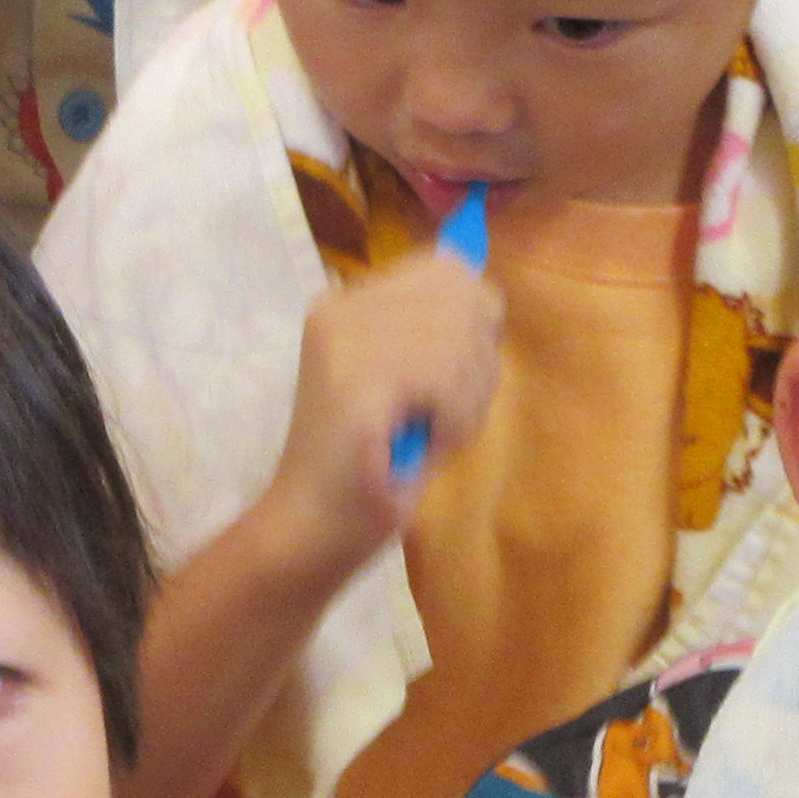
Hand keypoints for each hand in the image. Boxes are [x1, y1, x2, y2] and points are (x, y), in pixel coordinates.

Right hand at [268, 247, 506, 568]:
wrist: (310, 530)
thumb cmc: (368, 467)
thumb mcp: (410, 382)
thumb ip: (438, 334)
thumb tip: (489, 296)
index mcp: (348, 303)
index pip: (444, 267)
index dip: (473, 318)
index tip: (456, 375)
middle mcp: (340, 308)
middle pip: (459, 293)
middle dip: (476, 360)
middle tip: (447, 414)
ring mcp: (343, 341)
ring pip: (459, 335)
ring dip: (466, 399)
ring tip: (432, 433)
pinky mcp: (356, 381)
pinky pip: (445, 377)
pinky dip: (454, 420)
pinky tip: (425, 444)